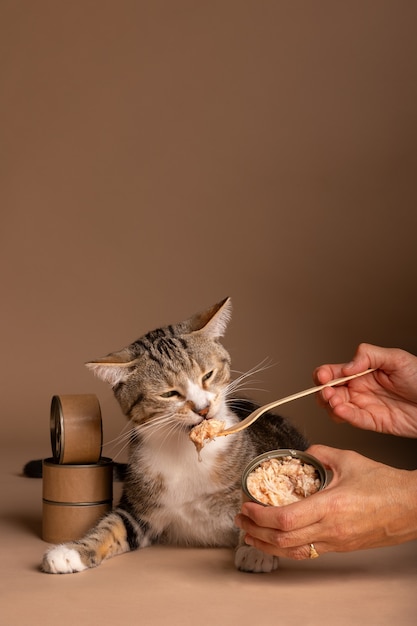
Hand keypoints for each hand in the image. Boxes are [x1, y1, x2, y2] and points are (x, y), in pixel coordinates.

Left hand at [235, 444, 416, 558]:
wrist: (411, 506)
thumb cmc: (385, 484)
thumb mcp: (348, 459)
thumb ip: (319, 452)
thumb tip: (302, 452)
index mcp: (330, 507)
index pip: (285, 520)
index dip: (260, 516)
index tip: (247, 505)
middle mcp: (331, 529)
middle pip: (283, 540)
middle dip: (256, 531)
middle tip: (241, 518)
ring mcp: (336, 542)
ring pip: (293, 551)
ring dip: (267, 544)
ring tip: (251, 533)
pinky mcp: (341, 547)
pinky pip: (308, 552)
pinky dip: (287, 547)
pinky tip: (278, 540)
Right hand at [314, 343, 416, 437]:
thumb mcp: (396, 358)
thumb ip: (369, 356)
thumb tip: (347, 365)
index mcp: (361, 371)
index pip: (334, 372)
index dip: (323, 374)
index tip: (323, 375)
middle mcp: (359, 388)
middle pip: (329, 391)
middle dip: (323, 391)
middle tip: (327, 391)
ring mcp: (364, 405)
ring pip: (335, 408)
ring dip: (330, 405)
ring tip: (335, 401)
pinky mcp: (372, 422)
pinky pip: (353, 420)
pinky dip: (344, 416)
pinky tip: (342, 410)